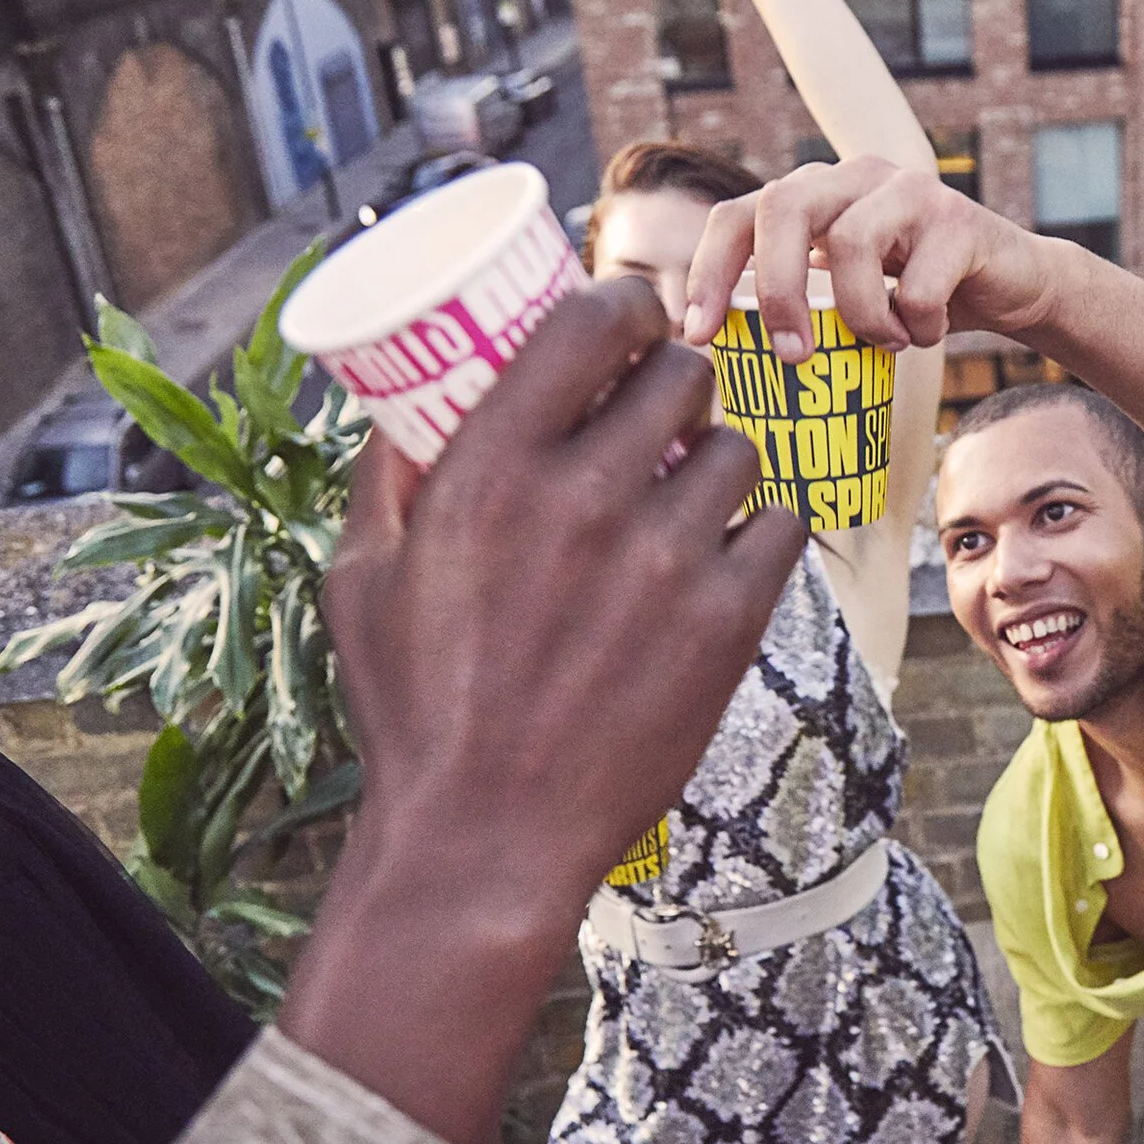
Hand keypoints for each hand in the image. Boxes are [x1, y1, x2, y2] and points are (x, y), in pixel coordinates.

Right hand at [323, 279, 807, 912]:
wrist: (487, 840)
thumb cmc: (414, 711)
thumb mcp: (362, 577)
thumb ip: (389, 477)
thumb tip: (408, 399)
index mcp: (488, 468)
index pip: (591, 322)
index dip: (629, 302)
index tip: (638, 316)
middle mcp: (583, 498)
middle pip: (680, 375)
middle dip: (677, 384)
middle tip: (664, 415)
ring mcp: (665, 559)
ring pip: (736, 451)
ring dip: (718, 463)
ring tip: (689, 499)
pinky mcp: (727, 622)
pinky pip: (781, 529)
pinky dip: (762, 534)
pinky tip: (732, 554)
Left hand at [679, 157, 1068, 359]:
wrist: (1011, 285)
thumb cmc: (914, 297)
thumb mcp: (845, 292)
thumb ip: (797, 297)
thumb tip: (724, 358)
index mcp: (815, 193)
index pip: (738, 214)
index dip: (708, 271)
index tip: (698, 335)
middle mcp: (854, 176)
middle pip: (783, 207)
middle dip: (776, 290)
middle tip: (792, 357)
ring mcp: (908, 189)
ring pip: (852, 246)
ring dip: (863, 317)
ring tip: (886, 345)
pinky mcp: (958, 219)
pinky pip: (917, 286)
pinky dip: (917, 327)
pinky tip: (928, 333)